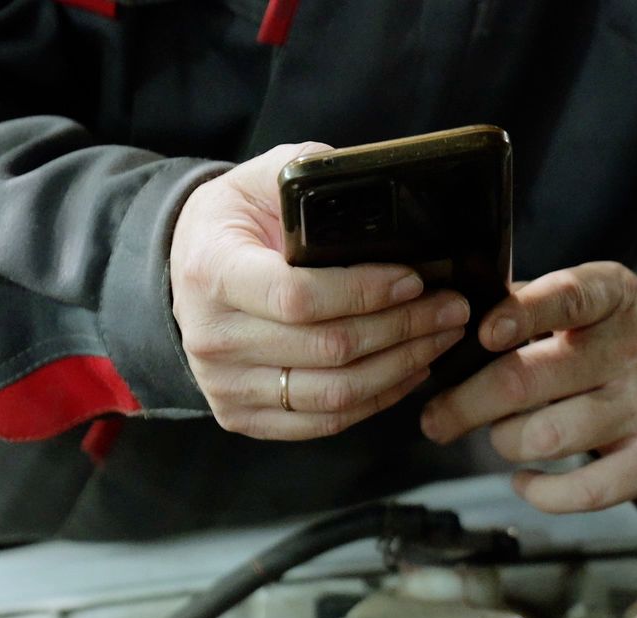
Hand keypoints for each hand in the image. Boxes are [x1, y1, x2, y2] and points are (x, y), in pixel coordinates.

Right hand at [169, 143, 469, 438]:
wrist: (184, 271)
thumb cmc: (233, 223)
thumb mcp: (258, 180)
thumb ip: (308, 175)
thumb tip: (371, 185)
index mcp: (213, 271)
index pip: (299, 297)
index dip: (365, 293)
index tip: (414, 279)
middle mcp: (212, 337)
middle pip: (329, 349)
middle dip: (404, 329)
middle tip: (452, 308)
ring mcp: (225, 385)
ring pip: (334, 394)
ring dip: (401, 367)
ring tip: (441, 338)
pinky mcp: (241, 416)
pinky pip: (324, 422)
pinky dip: (377, 400)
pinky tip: (410, 371)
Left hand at [419, 262, 636, 512]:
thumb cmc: (618, 341)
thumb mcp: (591, 304)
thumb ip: (531, 306)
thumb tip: (452, 328)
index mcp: (612, 297)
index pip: (564, 298)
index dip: (518, 316)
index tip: (481, 334)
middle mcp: (633, 349)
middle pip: (529, 380)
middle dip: (466, 404)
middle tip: (436, 419)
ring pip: (547, 437)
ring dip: (504, 442)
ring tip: (499, 437)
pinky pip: (585, 491)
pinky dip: (540, 493)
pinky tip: (523, 480)